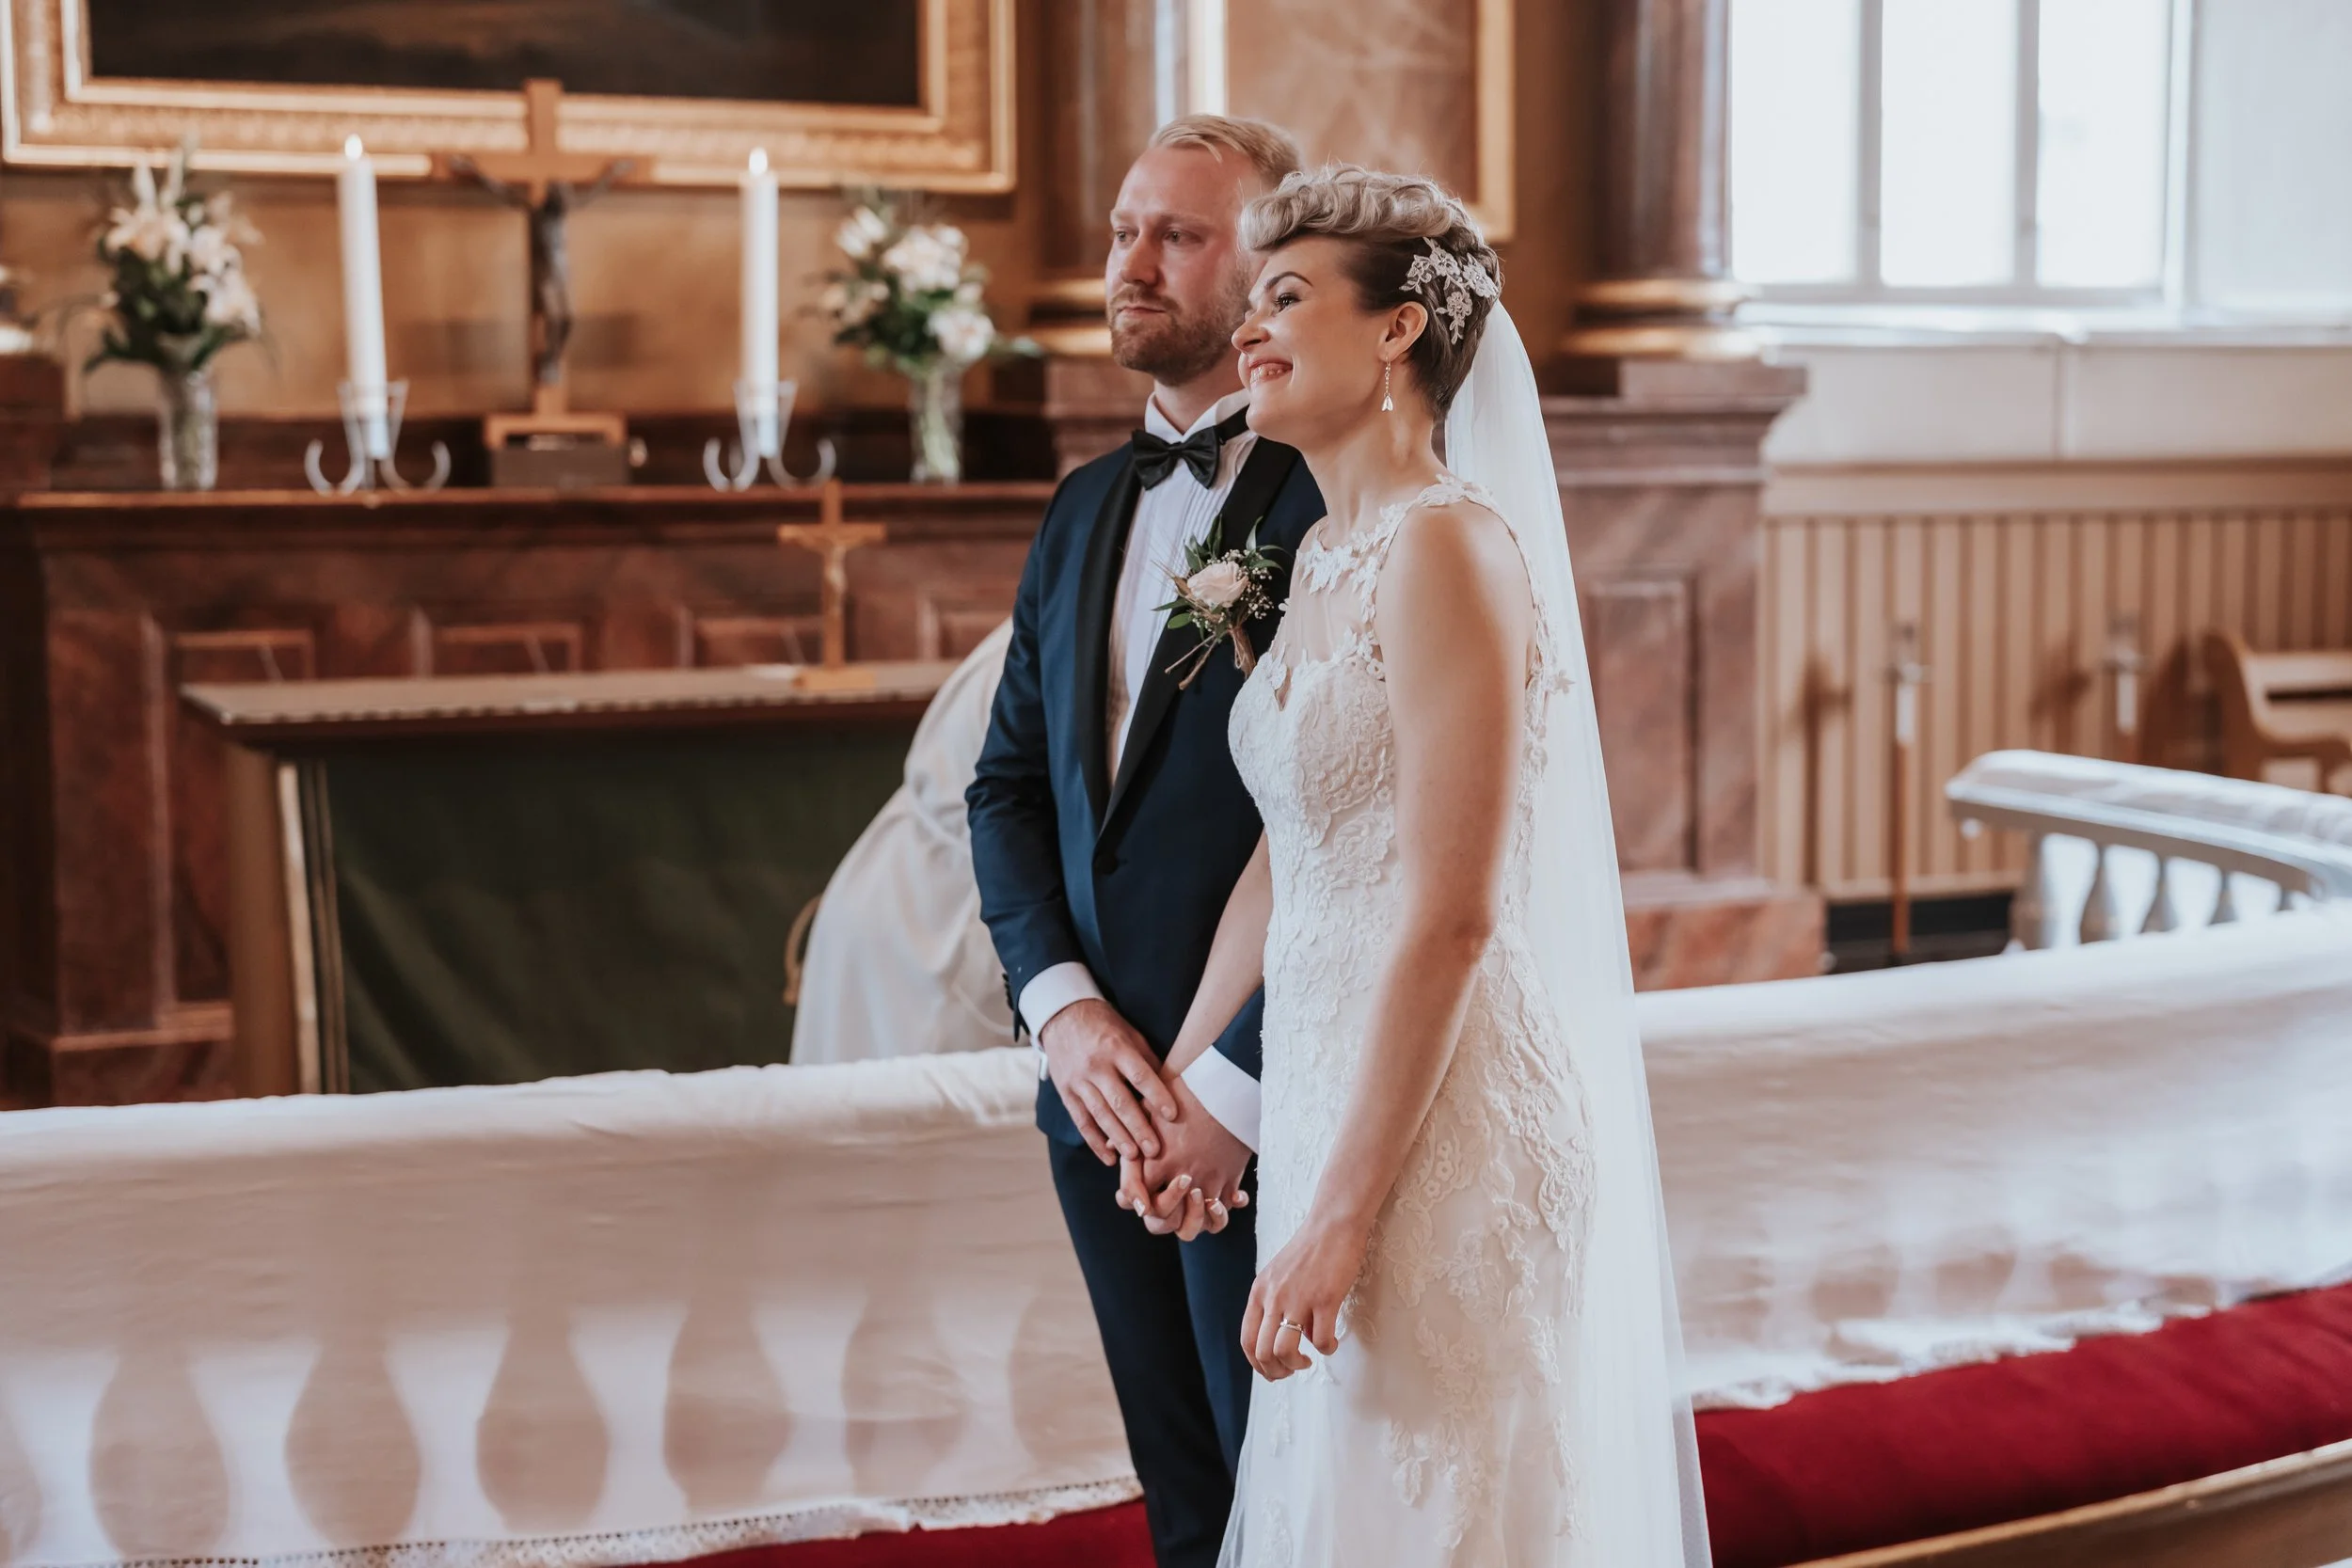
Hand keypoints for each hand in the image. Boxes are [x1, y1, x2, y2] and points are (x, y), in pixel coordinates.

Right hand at [1039, 998, 1177, 1165]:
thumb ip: (1147, 1060)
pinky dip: (1094, 1141)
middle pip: (1119, 1101)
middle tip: (1154, 1149)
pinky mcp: (1066, 1092)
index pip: (1140, 1075)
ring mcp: (1078, 1081)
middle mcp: (1096, 1066)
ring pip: (1100, 1114)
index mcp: (1116, 1048)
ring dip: (1118, 1138)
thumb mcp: (1129, 1034)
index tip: (1172, 1115)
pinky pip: (1081, 1120)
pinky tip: (1108, 1157)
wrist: (1062, 1017)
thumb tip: (1171, 1086)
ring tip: (1133, 1157)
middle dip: (1138, 1127)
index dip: (1156, 1096)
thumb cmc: (1105, 1026)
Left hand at [1116, 1073, 1251, 1237]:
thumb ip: (1129, 1130)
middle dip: (1164, 1217)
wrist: (1223, 1080)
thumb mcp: (1149, 1105)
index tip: (1142, 1200)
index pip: (1138, 1201)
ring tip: (1196, 1201)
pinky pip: (1228, 1207)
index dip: (1137, 1203)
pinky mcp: (1231, 1175)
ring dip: (1196, 1218)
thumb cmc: (1183, 1087)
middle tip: (1168, 1203)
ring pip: (1199, 1224)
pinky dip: (1225, 1207)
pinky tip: (1224, 1199)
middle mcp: (1180, 1176)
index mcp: (1156, 1161)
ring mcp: (1207, 1178)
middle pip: (1166, 1220)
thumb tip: (1111, 1145)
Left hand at [1239, 1216, 1364, 1379]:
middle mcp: (1274, 1297)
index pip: (1248, 1340)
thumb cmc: (1310, 1249)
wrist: (1333, 1223)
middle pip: (1263, 1352)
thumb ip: (1276, 1301)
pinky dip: (1327, 1349)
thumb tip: (1291, 1335)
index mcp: (1260, 1292)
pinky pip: (1321, 1340)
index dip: (1258, 1364)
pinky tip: (1332, 1342)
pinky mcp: (1325, 1299)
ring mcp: (1298, 1299)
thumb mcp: (1279, 1273)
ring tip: (1308, 1361)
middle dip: (1277, 1371)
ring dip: (1296, 1365)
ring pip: (1284, 1351)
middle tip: (1293, 1369)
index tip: (1274, 1369)